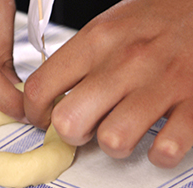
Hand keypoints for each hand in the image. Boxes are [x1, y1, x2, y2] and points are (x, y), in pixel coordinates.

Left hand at [24, 0, 192, 166]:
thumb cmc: (155, 22)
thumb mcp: (107, 27)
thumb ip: (75, 60)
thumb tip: (47, 94)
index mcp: (97, 40)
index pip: (39, 88)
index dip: (34, 113)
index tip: (42, 119)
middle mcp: (125, 62)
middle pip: (69, 121)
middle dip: (71, 134)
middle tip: (84, 127)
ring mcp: (162, 84)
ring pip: (113, 140)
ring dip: (114, 145)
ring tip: (122, 131)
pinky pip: (165, 150)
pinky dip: (159, 153)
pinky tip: (160, 138)